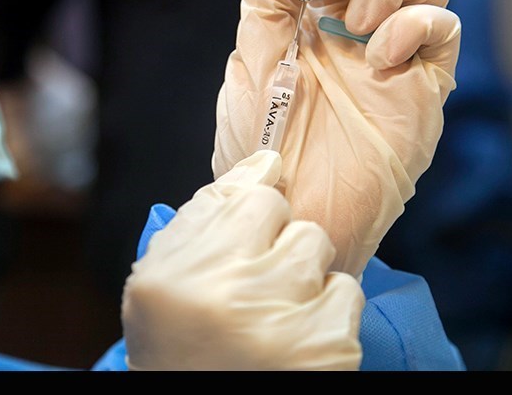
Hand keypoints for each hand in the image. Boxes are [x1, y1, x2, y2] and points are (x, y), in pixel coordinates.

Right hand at [121, 150, 362, 370]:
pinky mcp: (329, 351)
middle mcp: (236, 297)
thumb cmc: (177, 338)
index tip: (247, 245)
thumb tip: (266, 161)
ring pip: (323, 255)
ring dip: (305, 277)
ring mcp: (288, 327)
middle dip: (282, 249)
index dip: (256, 221)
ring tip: (276, 310)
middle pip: (299, 227)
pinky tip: (297, 334)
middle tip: (259, 286)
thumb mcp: (164, 270)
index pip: (259, 199)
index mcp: (184, 271)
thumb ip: (207, 208)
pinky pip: (347, 293)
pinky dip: (327, 310)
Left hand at [213, 0, 460, 276]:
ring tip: (350, 21)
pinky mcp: (426, 83)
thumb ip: (268, 0)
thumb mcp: (248, 61)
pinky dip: (412, 22)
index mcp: (314, 22)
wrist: (290, 208)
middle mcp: (357, 31)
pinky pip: (444, 25)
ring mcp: (394, 55)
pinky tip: (378, 53)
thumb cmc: (260, 145)